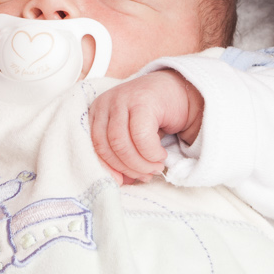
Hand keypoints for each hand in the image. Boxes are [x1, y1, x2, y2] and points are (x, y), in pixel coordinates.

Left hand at [89, 70, 203, 182]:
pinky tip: (161, 155)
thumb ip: (122, 156)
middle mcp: (105, 103)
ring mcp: (122, 99)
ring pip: (121, 143)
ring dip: (140, 163)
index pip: (93, 146)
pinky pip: (140, 136)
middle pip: (106, 146)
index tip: (121, 181)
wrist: (180, 91)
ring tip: (155, 167)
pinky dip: (151, 153)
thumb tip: (121, 181)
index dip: (107, 168)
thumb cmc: (154, 117)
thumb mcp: (132, 137)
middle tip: (146, 175)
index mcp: (97, 113)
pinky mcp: (142, 100)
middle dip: (127, 168)